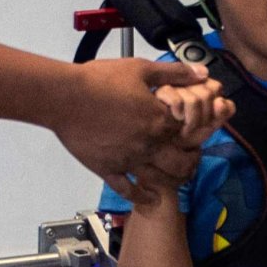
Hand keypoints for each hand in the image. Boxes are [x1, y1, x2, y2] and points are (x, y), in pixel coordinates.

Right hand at [109, 78, 227, 208]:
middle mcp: (147, 144)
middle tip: (192, 160)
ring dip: (172, 182)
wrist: (65, 97)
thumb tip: (202, 73)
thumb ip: (175, 72)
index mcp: (158, 120)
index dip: (199, 134)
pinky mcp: (108, 169)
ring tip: (177, 180)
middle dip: (191, 163)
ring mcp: (128, 160)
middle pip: (180, 163)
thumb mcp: (141, 69)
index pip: (191, 132)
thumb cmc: (99, 81)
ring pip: (159, 180)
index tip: (199, 134)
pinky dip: (141, 196)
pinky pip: (128, 190)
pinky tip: (149, 197)